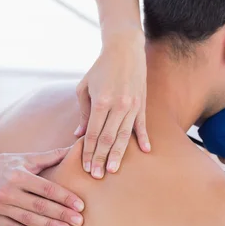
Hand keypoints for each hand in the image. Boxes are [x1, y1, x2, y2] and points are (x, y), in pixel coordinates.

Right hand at [0, 148, 84, 225]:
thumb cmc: (8, 164)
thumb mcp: (27, 158)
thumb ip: (50, 156)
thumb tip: (74, 148)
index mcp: (19, 175)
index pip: (46, 188)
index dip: (64, 197)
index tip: (80, 205)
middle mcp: (8, 190)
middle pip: (39, 205)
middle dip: (60, 214)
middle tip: (78, 221)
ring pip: (27, 218)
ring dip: (47, 225)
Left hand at [75, 29, 149, 178]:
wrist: (124, 50)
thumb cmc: (100, 69)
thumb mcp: (84, 88)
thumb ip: (83, 113)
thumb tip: (79, 136)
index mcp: (101, 102)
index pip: (93, 133)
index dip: (89, 152)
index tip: (86, 167)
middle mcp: (117, 105)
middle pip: (108, 139)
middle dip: (102, 159)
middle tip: (97, 175)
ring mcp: (132, 105)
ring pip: (124, 135)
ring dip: (118, 154)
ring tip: (113, 170)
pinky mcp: (142, 103)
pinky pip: (142, 125)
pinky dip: (143, 138)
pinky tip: (145, 151)